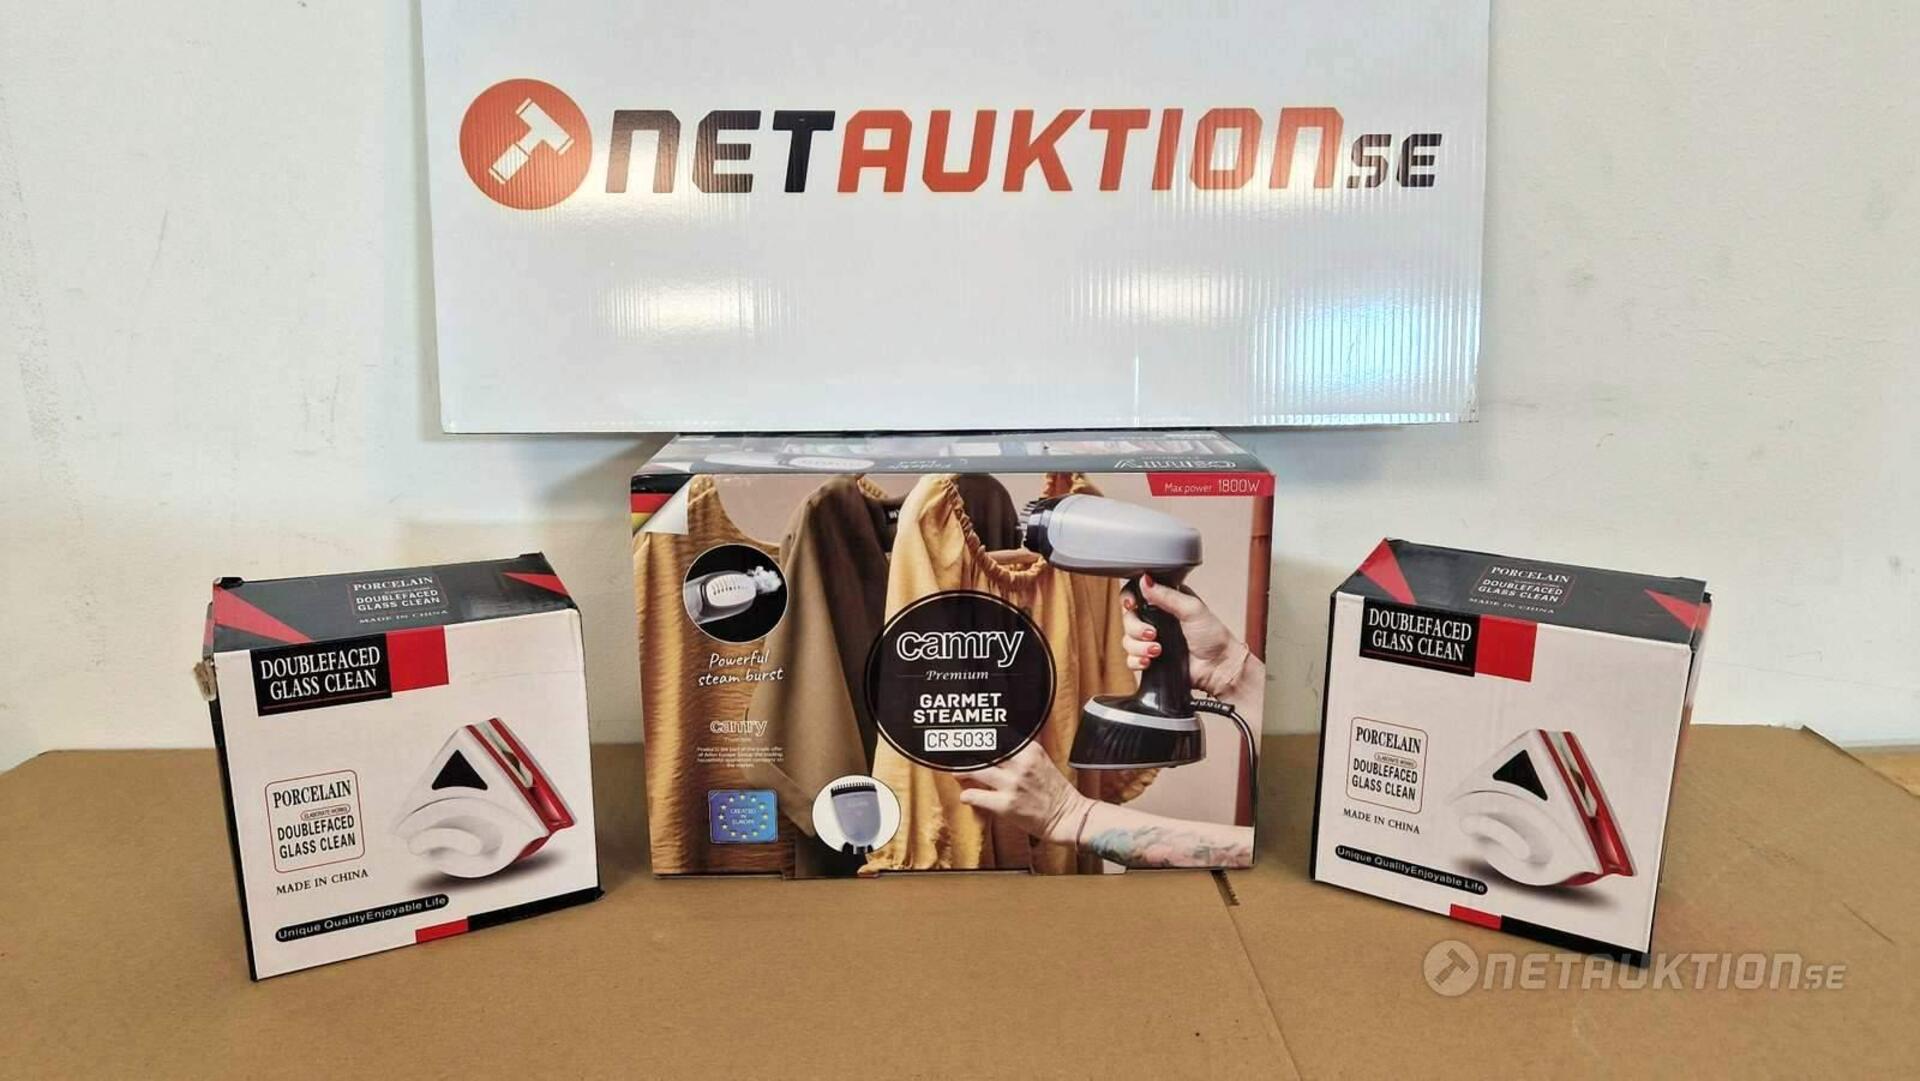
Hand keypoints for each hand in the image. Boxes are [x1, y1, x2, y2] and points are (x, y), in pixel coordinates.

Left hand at [955, 743, 1091, 844]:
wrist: (1067, 816)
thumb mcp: (1042, 761)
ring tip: (957, 772)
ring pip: (975, 769)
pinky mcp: (1005, 804)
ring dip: (961, 771)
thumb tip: (1007, 738)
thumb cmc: (1055, 791)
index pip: (998, 736)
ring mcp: (1012, 784)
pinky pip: (975, 796)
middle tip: (957, 753)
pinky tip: (967, 795)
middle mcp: (1020, 764)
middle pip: (983, 750)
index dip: (981, 736)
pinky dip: (967, 795)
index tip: (971, 738)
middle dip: (967, 752)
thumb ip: (1025, 748)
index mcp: (1030, 750)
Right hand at [1122, 575, 1251, 698]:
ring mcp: (1152, 640)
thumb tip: (1145, 580)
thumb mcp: (1192, 608)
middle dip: (1136, 628)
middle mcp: (1156, 620)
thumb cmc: (1213, 636)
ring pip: (1127, 640)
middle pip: (1128, 618)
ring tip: (1157, 650)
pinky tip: (1149, 661)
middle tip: (1152, 634)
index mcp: (1165, 602)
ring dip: (1138, 646)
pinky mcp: (1151, 659)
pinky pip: (1131, 659)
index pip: (1136, 594)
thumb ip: (1167, 594)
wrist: (1218, 667)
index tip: (1132, 605)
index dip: (1129, 599)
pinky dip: (1137, 660)